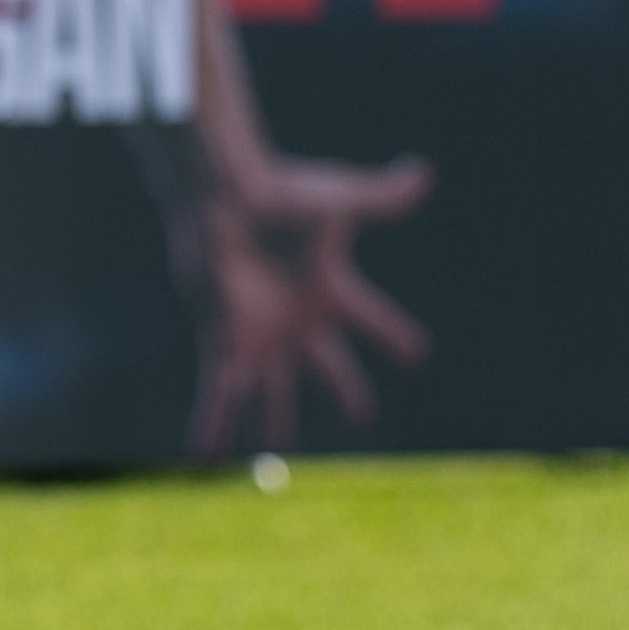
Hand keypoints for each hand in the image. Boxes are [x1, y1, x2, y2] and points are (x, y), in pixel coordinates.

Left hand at [188, 149, 433, 452]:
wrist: (226, 201)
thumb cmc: (283, 195)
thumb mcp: (342, 199)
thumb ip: (383, 196)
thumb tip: (423, 173)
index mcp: (329, 289)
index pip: (372, 318)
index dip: (394, 334)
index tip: (417, 353)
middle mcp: (299, 320)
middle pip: (330, 366)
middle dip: (347, 389)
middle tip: (362, 415)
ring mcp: (264, 337)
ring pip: (275, 392)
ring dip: (278, 421)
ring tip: (279, 448)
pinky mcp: (230, 344)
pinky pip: (223, 394)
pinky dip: (214, 425)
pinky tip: (205, 456)